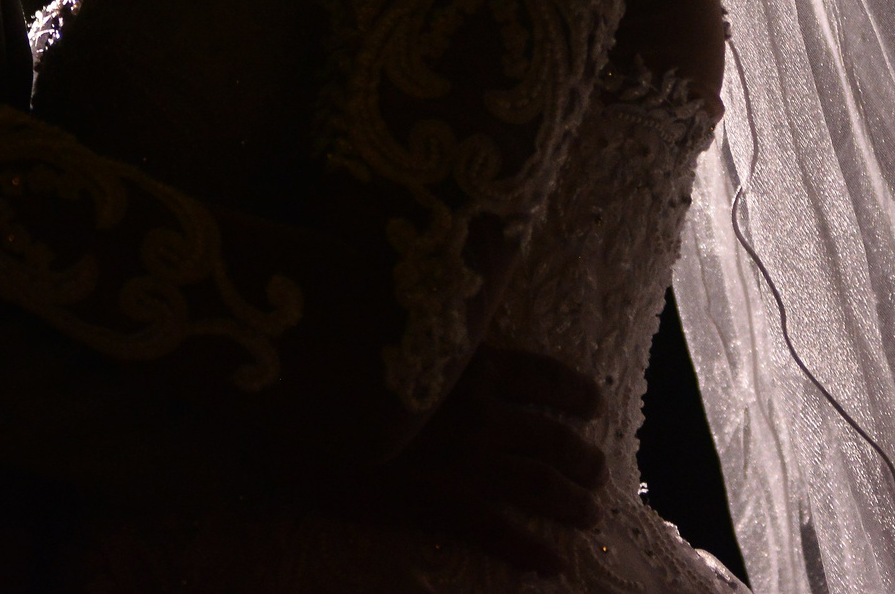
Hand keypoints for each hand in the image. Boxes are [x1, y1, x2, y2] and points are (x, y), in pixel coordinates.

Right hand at [341, 346, 607, 574]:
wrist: (295, 394)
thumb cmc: (334, 357)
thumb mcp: (395, 329)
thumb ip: (435, 341)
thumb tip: (457, 346)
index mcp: (471, 361)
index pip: (542, 375)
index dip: (575, 391)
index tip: (595, 402)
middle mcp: (479, 408)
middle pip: (549, 437)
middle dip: (581, 458)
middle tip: (598, 472)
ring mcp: (462, 457)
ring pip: (537, 485)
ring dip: (570, 503)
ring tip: (589, 514)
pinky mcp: (436, 500)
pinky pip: (496, 531)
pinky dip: (530, 550)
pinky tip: (553, 564)